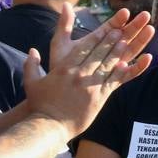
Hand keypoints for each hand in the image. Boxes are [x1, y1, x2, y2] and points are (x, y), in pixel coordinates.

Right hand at [26, 4, 153, 137]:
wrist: (49, 126)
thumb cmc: (40, 105)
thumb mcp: (31, 82)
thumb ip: (31, 64)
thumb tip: (32, 50)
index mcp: (64, 68)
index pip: (83, 48)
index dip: (95, 38)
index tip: (104, 30)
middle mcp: (79, 75)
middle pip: (97, 53)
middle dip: (109, 41)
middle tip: (119, 31)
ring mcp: (90, 86)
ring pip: (106, 65)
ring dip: (117, 52)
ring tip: (126, 42)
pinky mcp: (98, 99)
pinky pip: (112, 82)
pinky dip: (120, 73)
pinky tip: (127, 64)